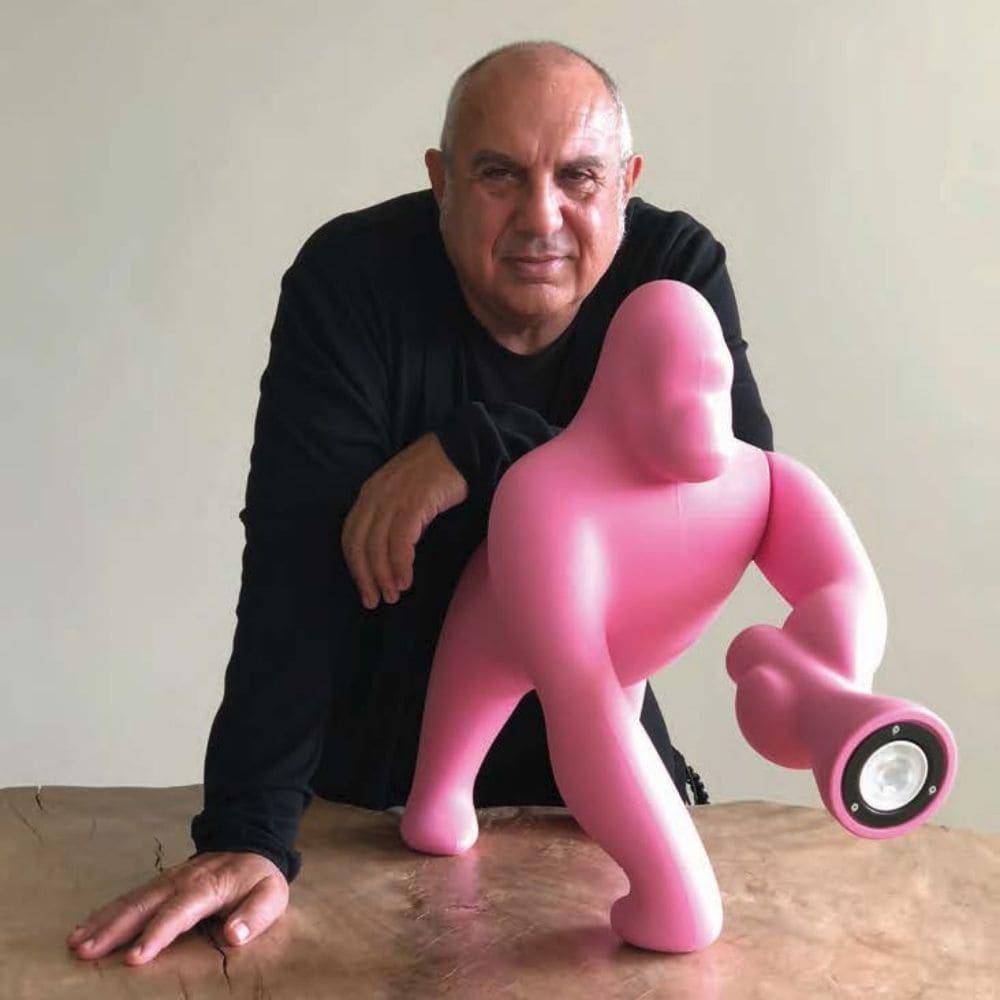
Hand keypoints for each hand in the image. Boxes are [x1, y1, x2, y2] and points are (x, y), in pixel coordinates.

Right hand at [66, 851, 287, 965]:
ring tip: (76, 943)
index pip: (180, 911)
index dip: (158, 934)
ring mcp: (168, 880)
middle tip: (85, 952)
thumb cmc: (258, 878)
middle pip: (144, 905)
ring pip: (131, 900)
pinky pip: (130, 897)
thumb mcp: (271, 894)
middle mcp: (182, 881)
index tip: (136, 957)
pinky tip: (84, 928)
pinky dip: (105, 912)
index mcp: (209, 886)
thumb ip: (256, 914)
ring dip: (103, 921)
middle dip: (114, 928)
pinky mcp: (160, 883)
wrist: (250, 844)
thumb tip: (236, 934)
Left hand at [341, 433, 467, 607]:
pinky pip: (400, 540)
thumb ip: (392, 516)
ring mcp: (393, 498)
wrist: (462, 449)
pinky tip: (406, 580)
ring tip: (393, 595)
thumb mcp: (403, 493)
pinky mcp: (414, 502)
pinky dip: (400, 564)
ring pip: (377, 546)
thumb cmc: (436, 473)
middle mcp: (375, 495)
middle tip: (375, 601)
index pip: (351, 536)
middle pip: (359, 544)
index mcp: (369, 493)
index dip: (355, 567)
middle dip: (365, 577)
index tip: (365, 590)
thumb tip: (391, 551)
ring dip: (383, 576)